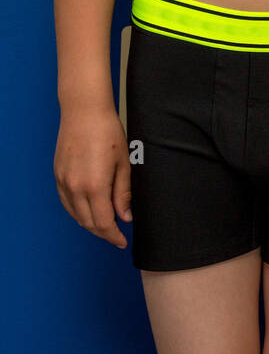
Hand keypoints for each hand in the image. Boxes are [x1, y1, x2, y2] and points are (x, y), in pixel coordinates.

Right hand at [54, 105, 131, 248]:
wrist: (84, 111)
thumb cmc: (108, 133)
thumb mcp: (123, 164)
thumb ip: (123, 193)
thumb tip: (125, 217)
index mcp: (94, 186)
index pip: (103, 223)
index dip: (113, 236)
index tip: (122, 241)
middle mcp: (75, 187)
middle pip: (88, 223)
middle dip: (103, 233)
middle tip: (117, 235)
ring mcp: (63, 182)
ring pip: (75, 215)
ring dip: (90, 224)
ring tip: (106, 224)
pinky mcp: (58, 175)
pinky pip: (66, 202)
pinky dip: (77, 212)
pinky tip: (88, 211)